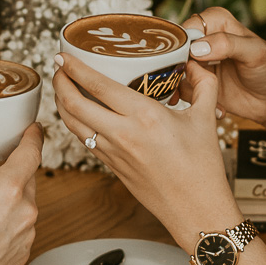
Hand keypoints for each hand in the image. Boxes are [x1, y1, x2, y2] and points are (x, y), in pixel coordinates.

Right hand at [0, 126, 43, 264]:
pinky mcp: (25, 251)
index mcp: (6, 189)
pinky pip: (22, 226)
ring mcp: (28, 232)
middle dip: (10, 171)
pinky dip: (9, 220)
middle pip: (27, 177)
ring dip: (8, 198)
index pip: (31, 152)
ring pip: (24, 203)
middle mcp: (24, 209)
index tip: (33, 129)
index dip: (33, 136)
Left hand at [52, 52, 241, 247]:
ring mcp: (113, 153)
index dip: (74, 68)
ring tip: (63, 88)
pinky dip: (75, 123)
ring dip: (61, 103)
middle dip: (59, 82)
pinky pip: (85, 139)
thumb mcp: (207, 118)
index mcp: (144, 116)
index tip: (64, 55)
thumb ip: (203, 84)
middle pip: (73, 104)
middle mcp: (123, 134)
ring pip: (73, 124)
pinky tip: (79, 114)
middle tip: (58, 68)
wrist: (196, 210)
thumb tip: (196, 62)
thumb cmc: (203, 169)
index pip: (97, 85)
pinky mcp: (111, 167)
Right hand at [179, 8, 265, 146]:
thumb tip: (197, 48)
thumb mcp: (255, 53)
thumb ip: (228, 44)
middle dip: (182, 69)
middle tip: (199, 83)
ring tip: (211, 97)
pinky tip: (219, 107)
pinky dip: (196, 101)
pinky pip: (184, 90)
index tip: (196, 61)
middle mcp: (204, 40)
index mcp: (217, 22)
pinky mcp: (198, 83)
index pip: (189, 26)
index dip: (186, 44)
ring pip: (175, 72)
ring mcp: (199, 63)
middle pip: (176, 50)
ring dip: (189, 87)